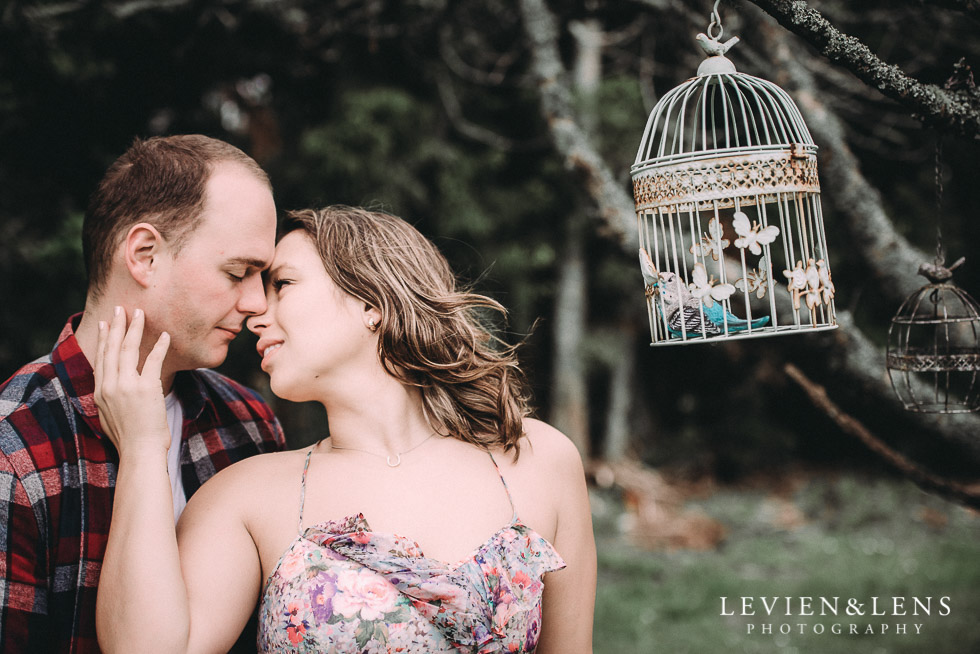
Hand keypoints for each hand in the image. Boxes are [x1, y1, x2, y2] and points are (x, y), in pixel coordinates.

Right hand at [94, 307, 171, 457]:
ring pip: (129, 349)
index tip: (104, 323)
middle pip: (112, 349)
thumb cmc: (130, 439)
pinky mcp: (146, 389)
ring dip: (134, 329)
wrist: (140, 453)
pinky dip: (159, 346)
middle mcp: (110, 386)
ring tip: (139, 314)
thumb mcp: (110, 417)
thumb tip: (111, 391)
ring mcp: (127, 386)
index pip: (101, 359)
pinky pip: (153, 361)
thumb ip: (109, 400)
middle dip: (116, 326)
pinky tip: (164, 336)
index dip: (103, 339)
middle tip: (120, 309)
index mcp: (100, 393)